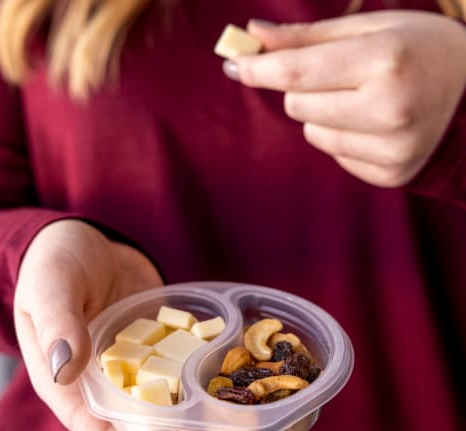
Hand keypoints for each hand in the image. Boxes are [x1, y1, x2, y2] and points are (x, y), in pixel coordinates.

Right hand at [14, 219, 265, 430]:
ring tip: (260, 429)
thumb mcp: (51, 287)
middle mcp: (110, 386)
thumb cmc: (54, 262)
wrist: (85, 241)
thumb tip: (66, 370)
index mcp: (74, 388)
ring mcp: (140, 367)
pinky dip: (214, 380)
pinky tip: (247, 381)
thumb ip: (57, 325)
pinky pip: (188, 369)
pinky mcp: (162, 345)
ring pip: (178, 406)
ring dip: (217, 420)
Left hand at [227, 11, 465, 186]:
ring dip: (323, 114)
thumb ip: (310, 36)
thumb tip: (253, 36)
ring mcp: (391, 149)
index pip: (296, 72)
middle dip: (303, 87)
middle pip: (298, 104)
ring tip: (364, 100)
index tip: (234, 64)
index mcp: (386, 60)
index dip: (258, 68)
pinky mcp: (389, 174)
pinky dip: (343, 136)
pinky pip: (335, 154)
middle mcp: (389, 109)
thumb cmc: (423, 51)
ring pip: (312, 133)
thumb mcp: (374, 28)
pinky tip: (375, 125)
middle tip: (338, 75)